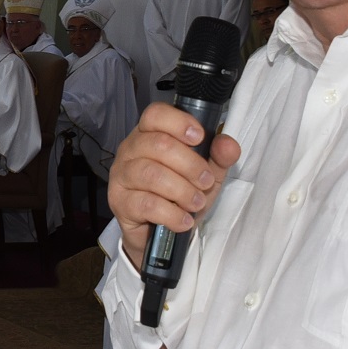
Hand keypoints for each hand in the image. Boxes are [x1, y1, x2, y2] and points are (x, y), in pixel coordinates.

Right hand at [108, 102, 240, 269]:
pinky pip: (146, 204)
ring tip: (196, 203)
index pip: (155, 114)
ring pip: (152, 174)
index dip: (178, 122)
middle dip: (190, 165)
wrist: (159, 233)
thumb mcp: (206, 175)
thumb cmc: (179, 196)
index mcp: (149, 134)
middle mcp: (130, 149)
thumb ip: (219, 157)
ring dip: (182, 191)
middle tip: (206, 182)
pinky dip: (171, 214)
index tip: (199, 138)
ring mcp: (121, 175)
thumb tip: (228, 144)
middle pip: (158, 144)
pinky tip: (184, 220)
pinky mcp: (119, 202)